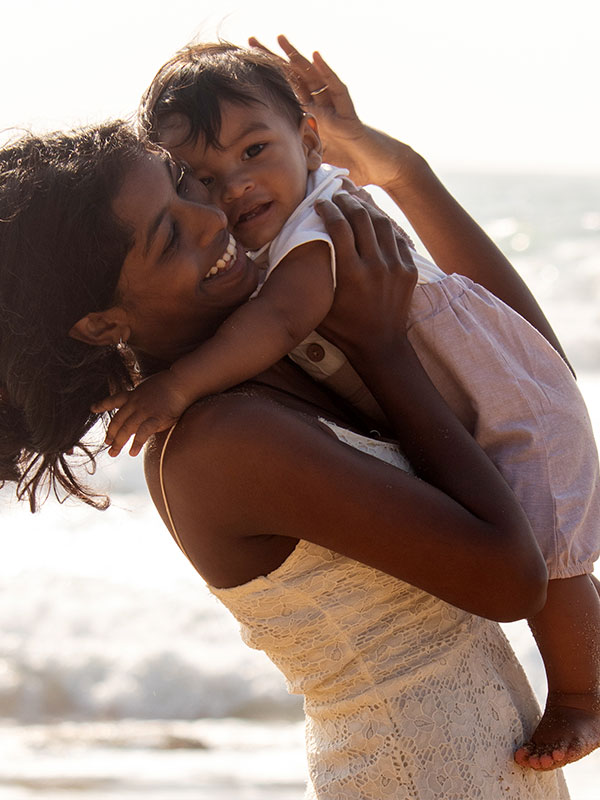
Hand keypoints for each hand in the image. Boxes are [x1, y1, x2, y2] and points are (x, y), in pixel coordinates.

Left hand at [91, 370, 190, 456]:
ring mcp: (144, 411)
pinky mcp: (156, 418)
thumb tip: (140, 407)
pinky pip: (143, 433)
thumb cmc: (170, 382)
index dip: (102, 405)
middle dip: (110, 433)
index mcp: (133, 394)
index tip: (92, 408)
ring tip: (113, 453)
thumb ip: (142, 398)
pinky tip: (132, 452)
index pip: (113, 400)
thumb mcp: (149, 387)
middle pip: (118, 420)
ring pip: (126, 429)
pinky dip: (136, 443)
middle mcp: (135, 403)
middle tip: (106, 444)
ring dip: (118, 442)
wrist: (181, 381)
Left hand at [248, 35, 415, 190]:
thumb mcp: (320, 163)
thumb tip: (280, 170)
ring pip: (315, 78)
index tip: (246, 67)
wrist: (383, 169)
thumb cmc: (356, 166)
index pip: (288, 93)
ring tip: (280, 38)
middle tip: (252, 41)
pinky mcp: (350, 115)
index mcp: (315, 118)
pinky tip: (315, 57)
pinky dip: (327, 73)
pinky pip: (338, 91)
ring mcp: (337, 109)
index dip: (269, 81)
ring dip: (297, 58)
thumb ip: (303, 159)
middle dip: (275, 60)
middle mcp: (324, 108)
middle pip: (296, 78)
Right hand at [315, 193, 416, 364]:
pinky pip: (398, 238)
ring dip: (368, 208)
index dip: (329, 209)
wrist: (380, 345)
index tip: (321, 202)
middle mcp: (375, 266)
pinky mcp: (409, 270)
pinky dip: (385, 225)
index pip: (339, 226)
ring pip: (383, 223)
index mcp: (350, 273)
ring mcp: (395, 267)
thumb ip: (315, 275)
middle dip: (348, 202)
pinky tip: (375, 220)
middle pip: (362, 218)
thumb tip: (301, 246)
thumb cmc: (343, 327)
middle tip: (339, 195)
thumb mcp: (321, 304)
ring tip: (357, 201)